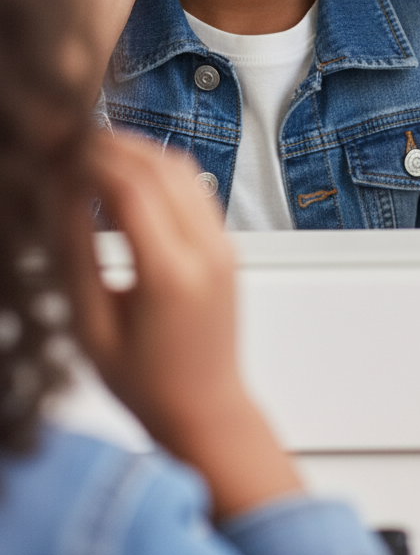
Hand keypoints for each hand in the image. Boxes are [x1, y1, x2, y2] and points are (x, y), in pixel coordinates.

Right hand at [70, 132, 302, 517]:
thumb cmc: (146, 385)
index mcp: (170, 275)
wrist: (207, 411)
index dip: (88, 159)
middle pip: (158, 167)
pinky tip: (128, 174)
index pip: (129, 188)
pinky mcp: (228, 244)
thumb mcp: (91, 326)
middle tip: (68, 143)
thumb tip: (57, 192)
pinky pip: (196, 188)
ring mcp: (224, 245)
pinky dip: (161, 168)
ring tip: (91, 152)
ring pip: (182, 168)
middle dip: (109, 145)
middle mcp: (206, 251)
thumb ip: (74, 254)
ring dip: (137, 149)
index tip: (56, 153)